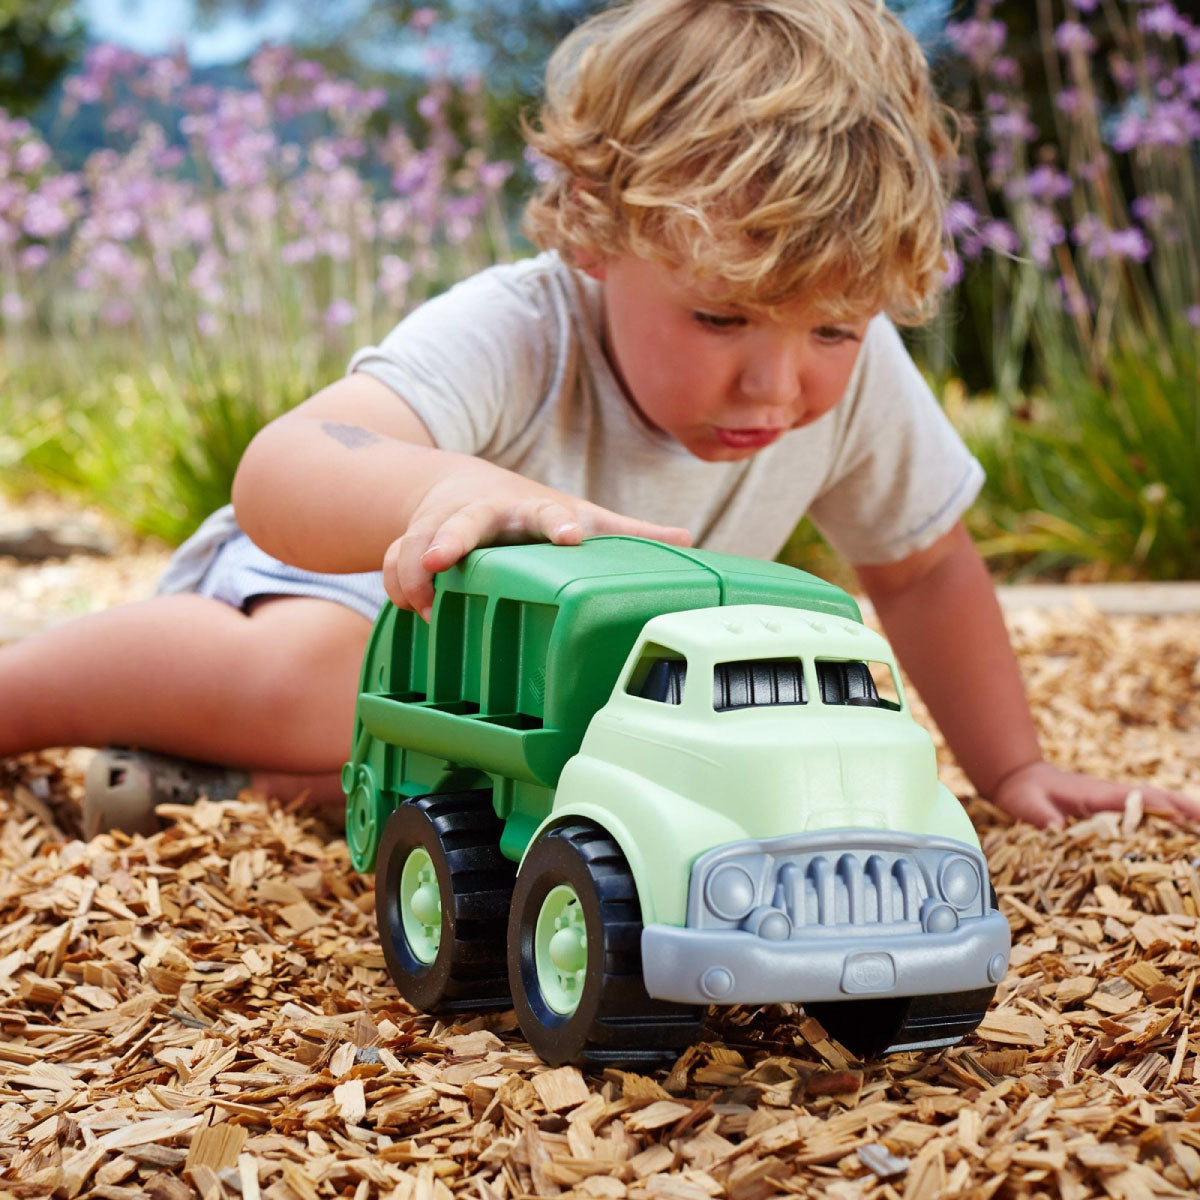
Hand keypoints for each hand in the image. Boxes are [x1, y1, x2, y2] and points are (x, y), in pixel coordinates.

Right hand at [381, 460, 691, 618]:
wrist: (457, 482)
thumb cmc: (530, 511)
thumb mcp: (578, 513)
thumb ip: (627, 529)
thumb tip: (688, 538)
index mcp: (532, 508)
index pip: (548, 512)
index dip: (558, 525)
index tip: (570, 537)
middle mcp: (485, 512)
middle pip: (465, 521)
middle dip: (450, 539)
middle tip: (441, 562)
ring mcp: (443, 523)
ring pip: (417, 541)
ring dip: (413, 571)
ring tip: (421, 604)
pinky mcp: (411, 538)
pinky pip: (394, 559)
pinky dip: (396, 581)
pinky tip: (408, 607)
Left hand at [991, 760, 1199, 828]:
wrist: (1021, 780)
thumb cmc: (1025, 793)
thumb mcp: (1027, 805)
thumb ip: (1042, 817)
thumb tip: (1056, 828)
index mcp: (1096, 794)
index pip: (1134, 800)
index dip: (1160, 808)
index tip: (1184, 816)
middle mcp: (1113, 796)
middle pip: (1156, 801)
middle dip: (1186, 811)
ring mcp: (1116, 802)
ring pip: (1157, 806)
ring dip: (1184, 816)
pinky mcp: (1114, 810)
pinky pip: (1147, 814)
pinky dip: (1169, 821)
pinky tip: (1185, 836)